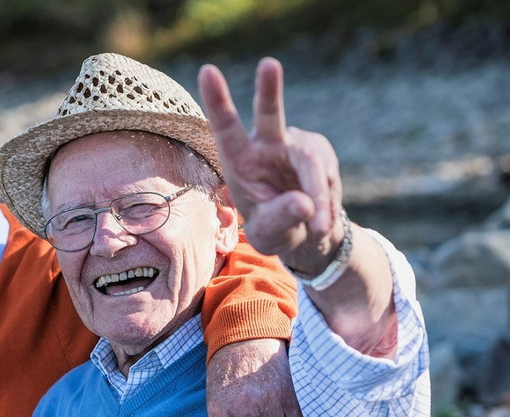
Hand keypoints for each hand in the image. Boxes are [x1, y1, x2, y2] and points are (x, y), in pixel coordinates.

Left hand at [197, 58, 343, 275]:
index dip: (217, 101)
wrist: (305, 230)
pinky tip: (322, 219)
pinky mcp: (319, 151)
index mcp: (239, 159)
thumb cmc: (275, 228)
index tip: (207, 71)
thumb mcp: (270, 234)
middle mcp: (266, 144)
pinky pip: (327, 176)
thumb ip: (281, 219)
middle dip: (270, 89)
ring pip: (312, 163)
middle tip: (268, 64)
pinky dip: (327, 201)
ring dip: (319, 196)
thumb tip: (306, 204)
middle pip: (270, 114)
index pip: (226, 129)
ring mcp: (296, 144)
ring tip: (319, 226)